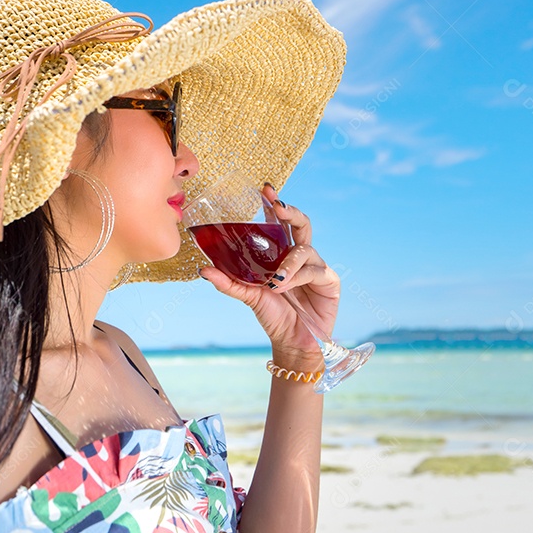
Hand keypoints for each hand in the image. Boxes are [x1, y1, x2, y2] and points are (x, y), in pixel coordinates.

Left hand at [198, 183, 339, 366]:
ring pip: (305, 250)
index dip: (275, 204)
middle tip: (279, 206)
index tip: (265, 189)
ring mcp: (316, 267)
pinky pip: (315, 271)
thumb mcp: (248, 296)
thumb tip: (203, 270)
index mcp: (282, 253)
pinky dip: (298, 278)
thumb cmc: (273, 316)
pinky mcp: (329, 281)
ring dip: (289, 263)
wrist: (292, 343)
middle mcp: (301, 255)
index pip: (281, 222)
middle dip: (290, 211)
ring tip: (276, 281)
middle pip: (302, 223)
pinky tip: (286, 287)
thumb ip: (229, 282)